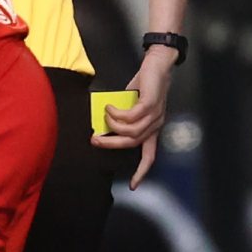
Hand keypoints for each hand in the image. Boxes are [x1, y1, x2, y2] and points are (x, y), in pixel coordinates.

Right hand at [91, 46, 174, 188]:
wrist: (158, 65)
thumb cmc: (144, 83)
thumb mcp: (130, 103)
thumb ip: (123, 115)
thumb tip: (104, 124)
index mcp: (153, 128)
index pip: (150, 156)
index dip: (141, 171)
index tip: (133, 186)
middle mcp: (156, 125)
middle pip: (132, 144)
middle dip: (111, 144)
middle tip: (94, 139)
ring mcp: (155, 116)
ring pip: (130, 131)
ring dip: (112, 124)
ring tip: (104, 113)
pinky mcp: (150, 105)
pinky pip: (129, 116)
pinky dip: (115, 113)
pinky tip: (109, 106)